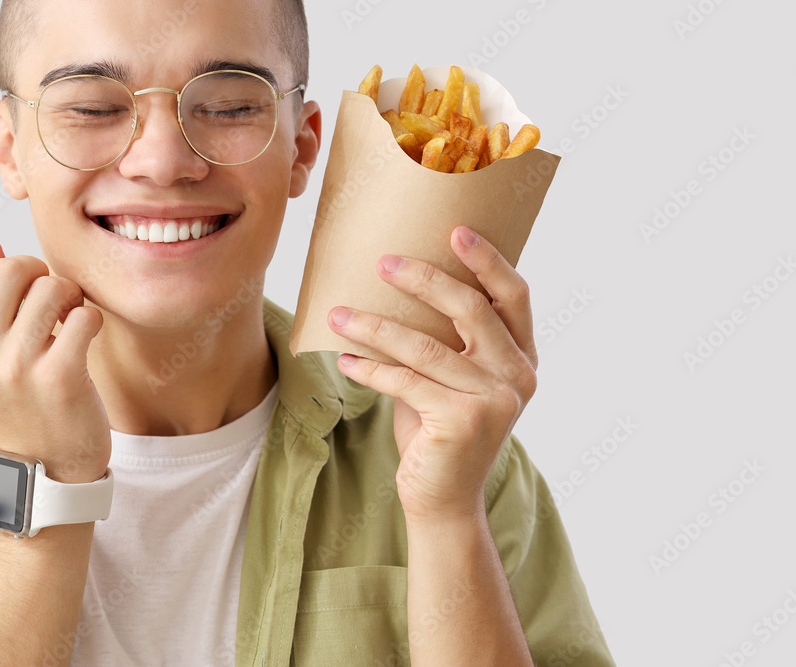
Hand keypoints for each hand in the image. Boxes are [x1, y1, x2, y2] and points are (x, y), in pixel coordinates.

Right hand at [0, 237, 109, 482]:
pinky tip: (82, 337)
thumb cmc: (19, 399)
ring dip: (68, 297)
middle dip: (36, 273)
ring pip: (51, 287)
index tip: (6, 281)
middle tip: (47, 298)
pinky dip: (89, 319)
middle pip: (8, 271)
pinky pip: (83, 315)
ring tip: (66, 320)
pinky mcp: (61, 377)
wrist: (49, 462)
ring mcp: (18, 369)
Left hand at [328, 226, 537, 521]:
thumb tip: (398, 282)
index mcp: (522, 358)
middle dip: (423, 279)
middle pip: (471, 309)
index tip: (455, 230)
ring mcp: (494, 400)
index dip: (487, 260)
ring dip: (375, 326)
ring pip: (426, 347)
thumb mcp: (449, 379)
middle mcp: (518, 376)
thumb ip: (444, 339)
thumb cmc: (438, 429)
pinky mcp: (462, 422)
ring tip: (338, 314)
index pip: (514, 297)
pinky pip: (405, 381)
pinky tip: (343, 359)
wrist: (443, 500)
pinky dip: (369, 369)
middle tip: (382, 262)